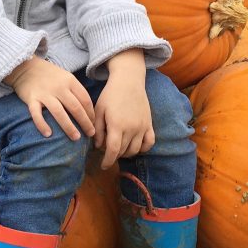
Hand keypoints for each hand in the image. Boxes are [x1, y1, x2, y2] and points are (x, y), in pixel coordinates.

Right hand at [6, 57, 94, 139]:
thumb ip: (75, 91)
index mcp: (70, 81)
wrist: (26, 67)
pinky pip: (36, 114)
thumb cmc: (49, 76)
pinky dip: (42, 124)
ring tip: (76, 138)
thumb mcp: (66, 77)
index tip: (94, 124)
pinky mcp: (31, 98)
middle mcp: (59, 87)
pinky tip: (48, 135)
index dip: (91, 114)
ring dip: (69, 127)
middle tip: (90, 134)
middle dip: (85, 123)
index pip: (85, 99)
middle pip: (75, 107)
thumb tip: (88, 111)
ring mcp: (44, 93)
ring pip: (59, 112)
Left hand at [93, 51, 154, 169]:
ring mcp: (142, 127)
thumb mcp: (99, 110)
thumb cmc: (110, 95)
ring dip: (126, 153)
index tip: (103, 166)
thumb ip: (98, 130)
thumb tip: (99, 146)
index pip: (113, 151)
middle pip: (123, 151)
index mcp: (117, 125)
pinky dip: (143, 148)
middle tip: (107, 151)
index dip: (107, 161)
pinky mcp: (149, 124)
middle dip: (114, 155)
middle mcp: (131, 128)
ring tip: (119, 148)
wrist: (128, 81)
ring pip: (135, 150)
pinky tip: (135, 146)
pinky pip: (149, 143)